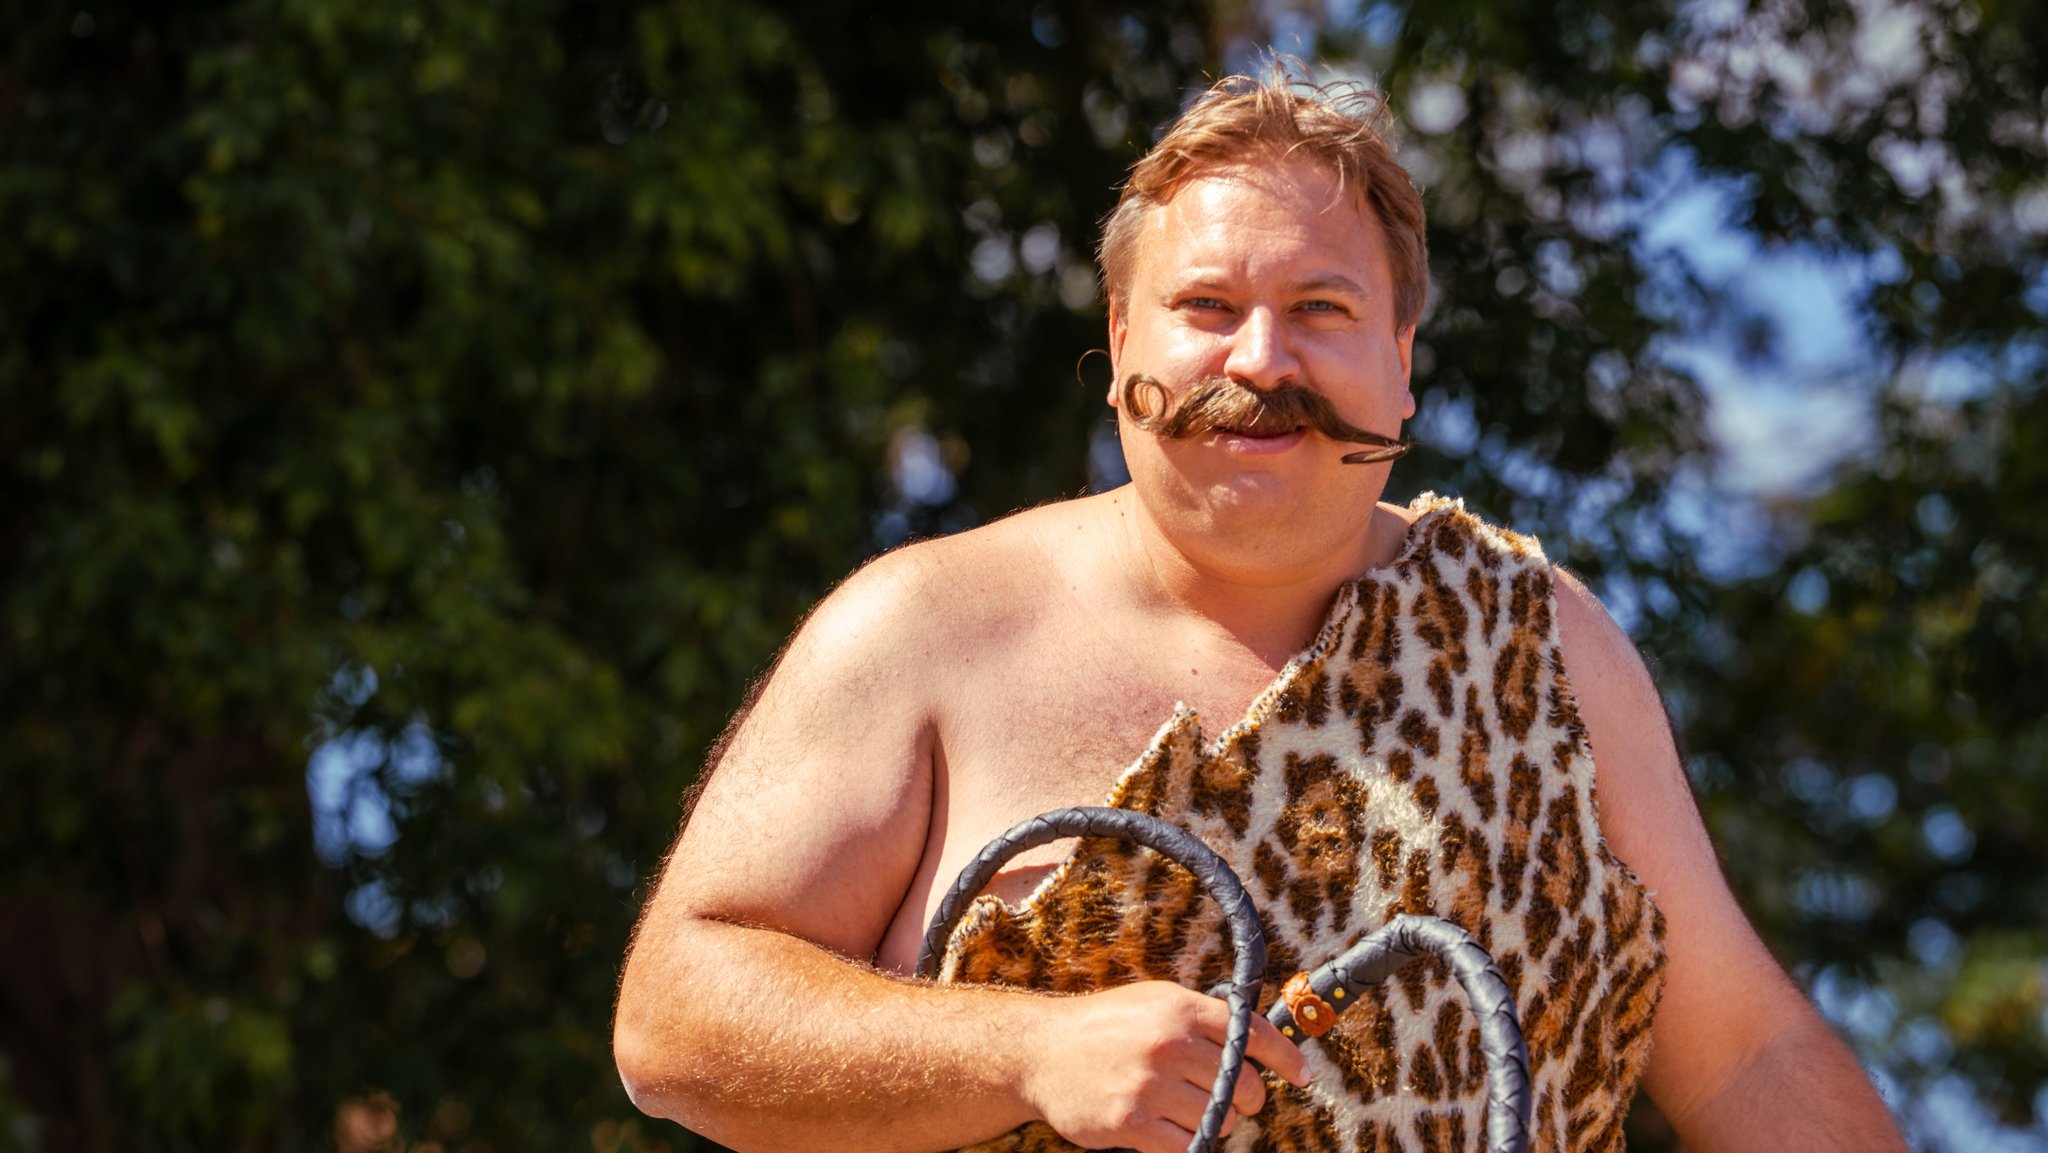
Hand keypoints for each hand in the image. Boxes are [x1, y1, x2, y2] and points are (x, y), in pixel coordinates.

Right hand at [1020, 981, 1308, 1152]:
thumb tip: (1256, 1043)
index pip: (1253, 1034)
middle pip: (1243, 1085)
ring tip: (1187, 1110)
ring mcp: (1149, 1084)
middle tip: (1229, 1100)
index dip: (1286, 1058)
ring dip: (1213, 1122)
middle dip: (1246, 1099)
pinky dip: (1189, 1144)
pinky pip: (1186, 1146)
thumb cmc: (1104, 1026)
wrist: (1040, 1051)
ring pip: (1219, 1118)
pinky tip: (1173, 1132)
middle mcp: (1169, 1043)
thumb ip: (1202, 1018)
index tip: (1302, 1076)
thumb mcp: (1154, 1002)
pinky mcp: (1131, 1121)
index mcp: (1180, 1009)